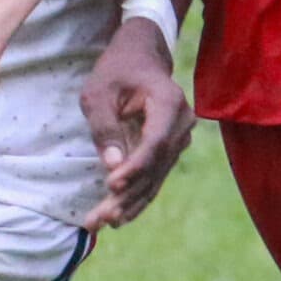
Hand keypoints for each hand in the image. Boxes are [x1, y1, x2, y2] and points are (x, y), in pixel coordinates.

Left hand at [77, 18, 194, 229]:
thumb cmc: (117, 70)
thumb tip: (113, 165)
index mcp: (168, 102)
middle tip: (100, 218)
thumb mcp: (99, 91)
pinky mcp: (170, 151)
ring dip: (129, 203)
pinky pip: (155, 178)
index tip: (111, 185)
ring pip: (155, 178)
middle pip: (156, 166)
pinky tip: (119, 217)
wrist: (141, 57)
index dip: (135, 167)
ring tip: (102, 223)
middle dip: (127, 195)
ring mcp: (179, 139)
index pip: (155, 141)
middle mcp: (181, 123)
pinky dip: (136, 197)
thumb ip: (105, 126)